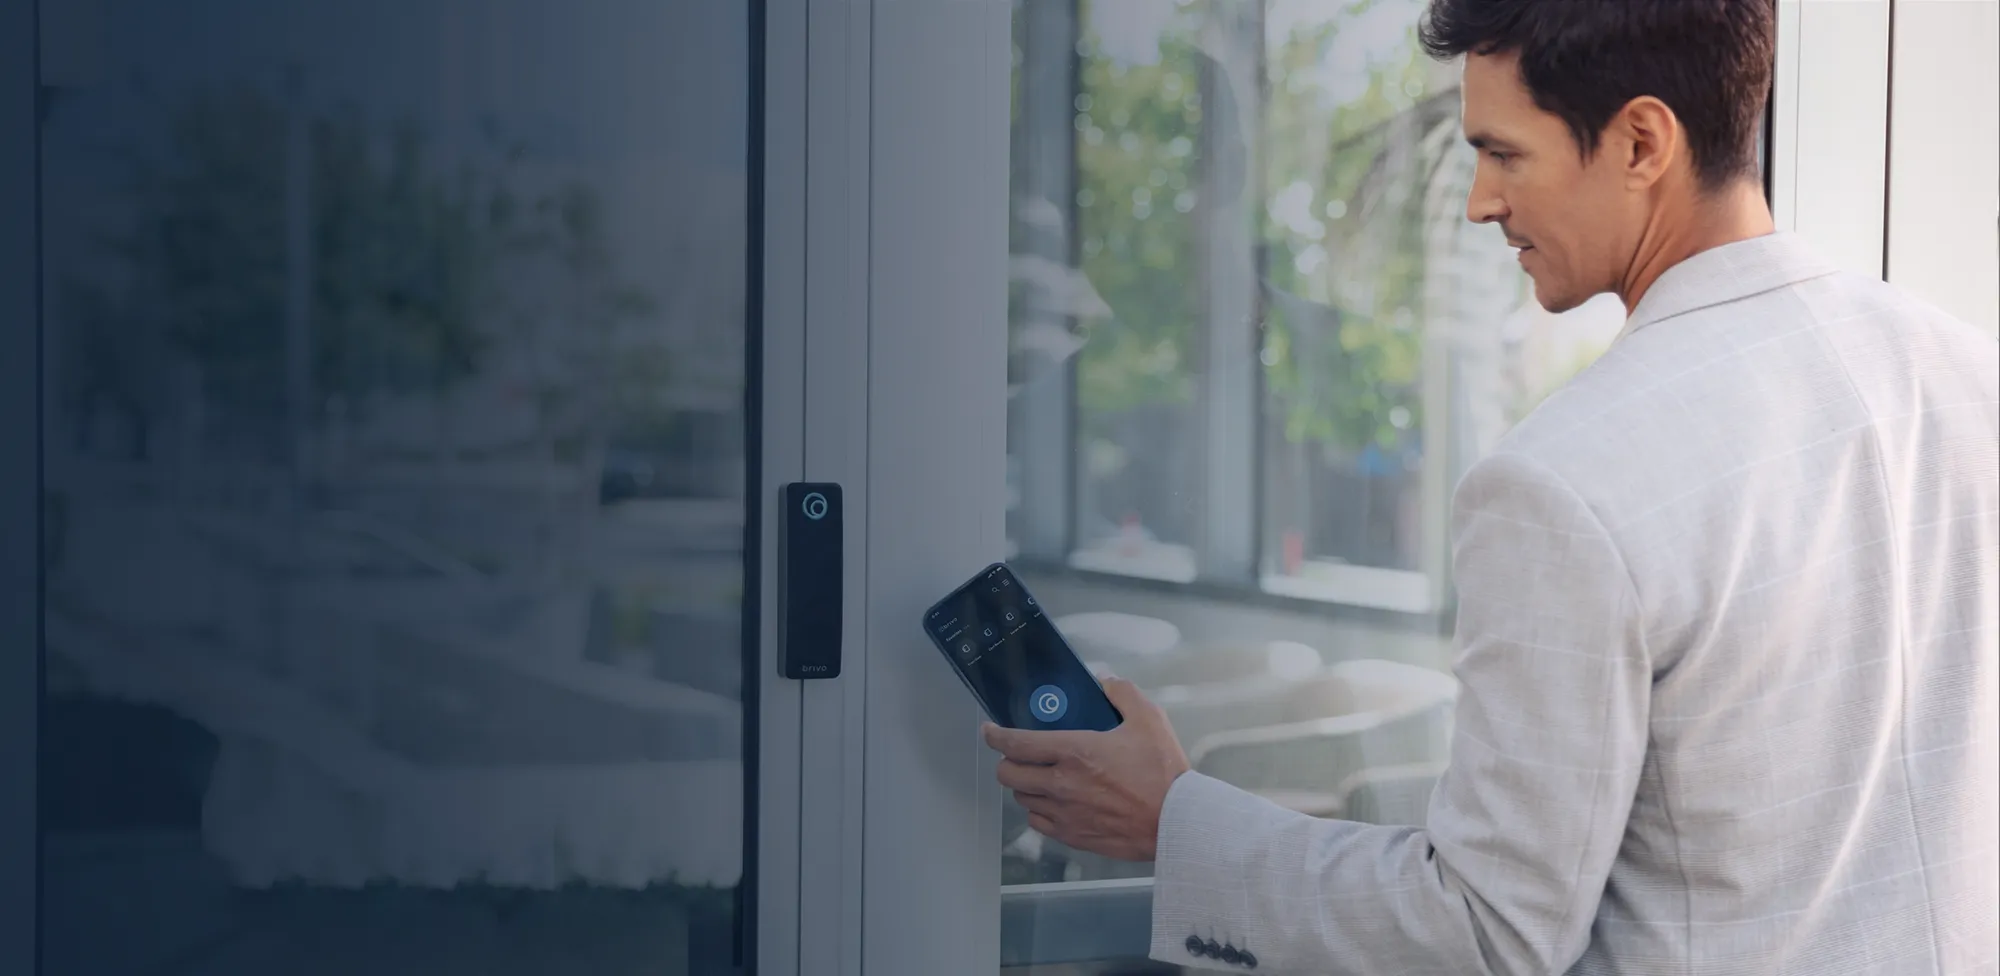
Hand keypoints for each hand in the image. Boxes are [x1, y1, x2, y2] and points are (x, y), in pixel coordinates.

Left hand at [982, 677, 1190, 861]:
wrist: (1176, 822)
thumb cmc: (1164, 773)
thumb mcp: (1149, 719)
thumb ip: (1123, 693)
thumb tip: (1106, 681)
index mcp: (1074, 751)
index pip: (1015, 743)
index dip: (995, 735)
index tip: (990, 731)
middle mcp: (1061, 784)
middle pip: (1008, 774)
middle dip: (1007, 761)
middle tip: (1018, 755)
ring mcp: (1064, 813)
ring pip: (1021, 799)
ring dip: (1025, 786)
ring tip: (1040, 777)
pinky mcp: (1073, 836)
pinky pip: (1039, 823)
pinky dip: (1040, 811)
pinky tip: (1054, 803)